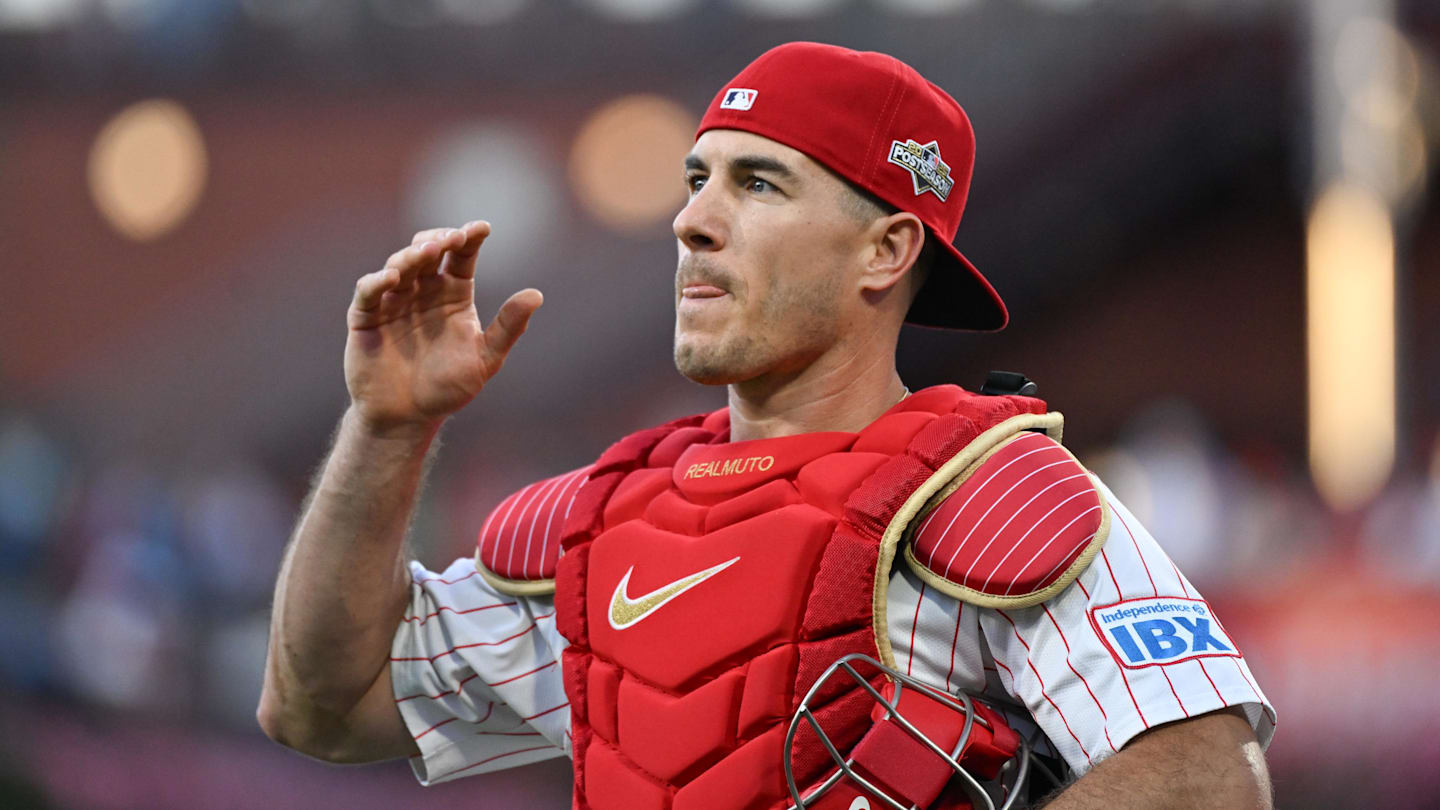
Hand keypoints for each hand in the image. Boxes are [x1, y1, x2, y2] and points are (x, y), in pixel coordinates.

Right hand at [344, 221, 542, 434]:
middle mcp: (424, 290)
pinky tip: (392, 276)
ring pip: (400, 264)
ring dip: (413, 255)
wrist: (409, 417)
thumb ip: (509, 328)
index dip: (470, 238)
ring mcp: (394, 300)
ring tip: (429, 251)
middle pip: (429, 250)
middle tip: (453, 238)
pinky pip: (369, 291)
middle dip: (440, 239)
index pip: (462, 256)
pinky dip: (378, 280)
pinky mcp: (366, 316)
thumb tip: (536, 295)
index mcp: (454, 294)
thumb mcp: (485, 359)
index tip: (483, 228)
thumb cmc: (448, 388)